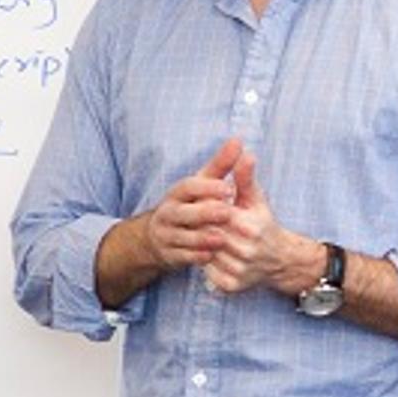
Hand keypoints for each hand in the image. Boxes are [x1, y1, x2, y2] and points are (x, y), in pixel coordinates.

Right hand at [139, 138, 244, 270]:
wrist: (159, 237)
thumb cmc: (190, 204)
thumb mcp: (204, 183)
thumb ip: (221, 165)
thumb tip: (238, 140)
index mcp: (177, 193)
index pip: (189, 187)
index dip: (208, 188)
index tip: (229, 189)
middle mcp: (168, 212)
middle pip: (183, 212)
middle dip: (205, 213)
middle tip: (228, 212)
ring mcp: (166, 234)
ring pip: (181, 236)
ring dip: (201, 238)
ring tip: (221, 238)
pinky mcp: (168, 254)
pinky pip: (181, 256)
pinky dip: (195, 256)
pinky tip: (210, 255)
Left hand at [205, 148, 320, 294]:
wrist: (280, 260)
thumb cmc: (263, 223)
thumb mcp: (255, 199)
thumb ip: (245, 177)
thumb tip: (244, 153)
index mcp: (251, 226)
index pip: (214, 213)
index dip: (206, 207)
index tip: (201, 204)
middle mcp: (246, 250)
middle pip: (207, 233)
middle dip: (201, 226)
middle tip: (196, 222)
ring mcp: (239, 270)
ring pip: (204, 253)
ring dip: (200, 246)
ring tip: (202, 238)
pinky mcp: (231, 285)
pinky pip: (207, 273)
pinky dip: (206, 265)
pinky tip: (210, 255)